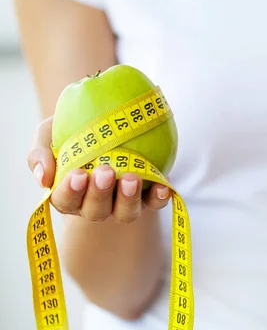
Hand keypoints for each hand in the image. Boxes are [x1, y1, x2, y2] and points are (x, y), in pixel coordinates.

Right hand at [26, 116, 171, 222]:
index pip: (65, 200)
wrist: (106, 116)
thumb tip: (43, 179)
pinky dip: (159, 198)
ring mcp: (122, 202)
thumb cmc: (72, 129)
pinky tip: (164, 187)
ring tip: (131, 178)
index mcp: (68, 194)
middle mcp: (95, 204)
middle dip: (100, 194)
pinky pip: (154, 203)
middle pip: (96, 211)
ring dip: (128, 199)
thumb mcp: (48, 134)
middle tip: (105, 172)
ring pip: (125, 213)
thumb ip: (39, 155)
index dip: (70, 192)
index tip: (78, 175)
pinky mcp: (148, 195)